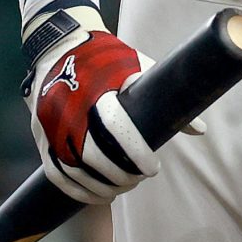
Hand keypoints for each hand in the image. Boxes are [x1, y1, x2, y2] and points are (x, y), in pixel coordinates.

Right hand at [23, 2, 160, 204]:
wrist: (58, 46)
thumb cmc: (106, 57)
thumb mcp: (137, 66)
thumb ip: (164, 96)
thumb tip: (199, 130)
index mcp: (96, 89)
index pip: (115, 127)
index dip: (136, 152)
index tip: (153, 167)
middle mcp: (69, 109)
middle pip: (93, 155)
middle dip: (119, 175)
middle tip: (139, 179)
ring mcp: (52, 125)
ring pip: (74, 169)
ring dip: (100, 187)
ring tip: (122, 188)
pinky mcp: (43, 136)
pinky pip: (57, 173)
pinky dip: (77, 190)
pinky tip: (98, 196)